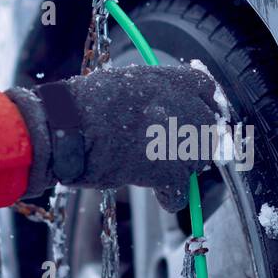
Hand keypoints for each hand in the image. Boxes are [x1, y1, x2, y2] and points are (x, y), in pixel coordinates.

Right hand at [7, 64, 225, 210]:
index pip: (207, 90)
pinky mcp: (171, 172)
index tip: (190, 119)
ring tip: (152, 168)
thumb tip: (163, 110)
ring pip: (198, 162)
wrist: (69, 129)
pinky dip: (170, 197)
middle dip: (192, 142)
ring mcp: (182, 140)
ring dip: (181, 169)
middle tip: (167, 150)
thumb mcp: (126, 83)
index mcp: (172, 80)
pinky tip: (155, 192)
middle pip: (208, 129)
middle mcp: (185, 106)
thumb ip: (154, 94)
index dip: (199, 107)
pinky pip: (182, 193)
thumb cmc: (84, 105)